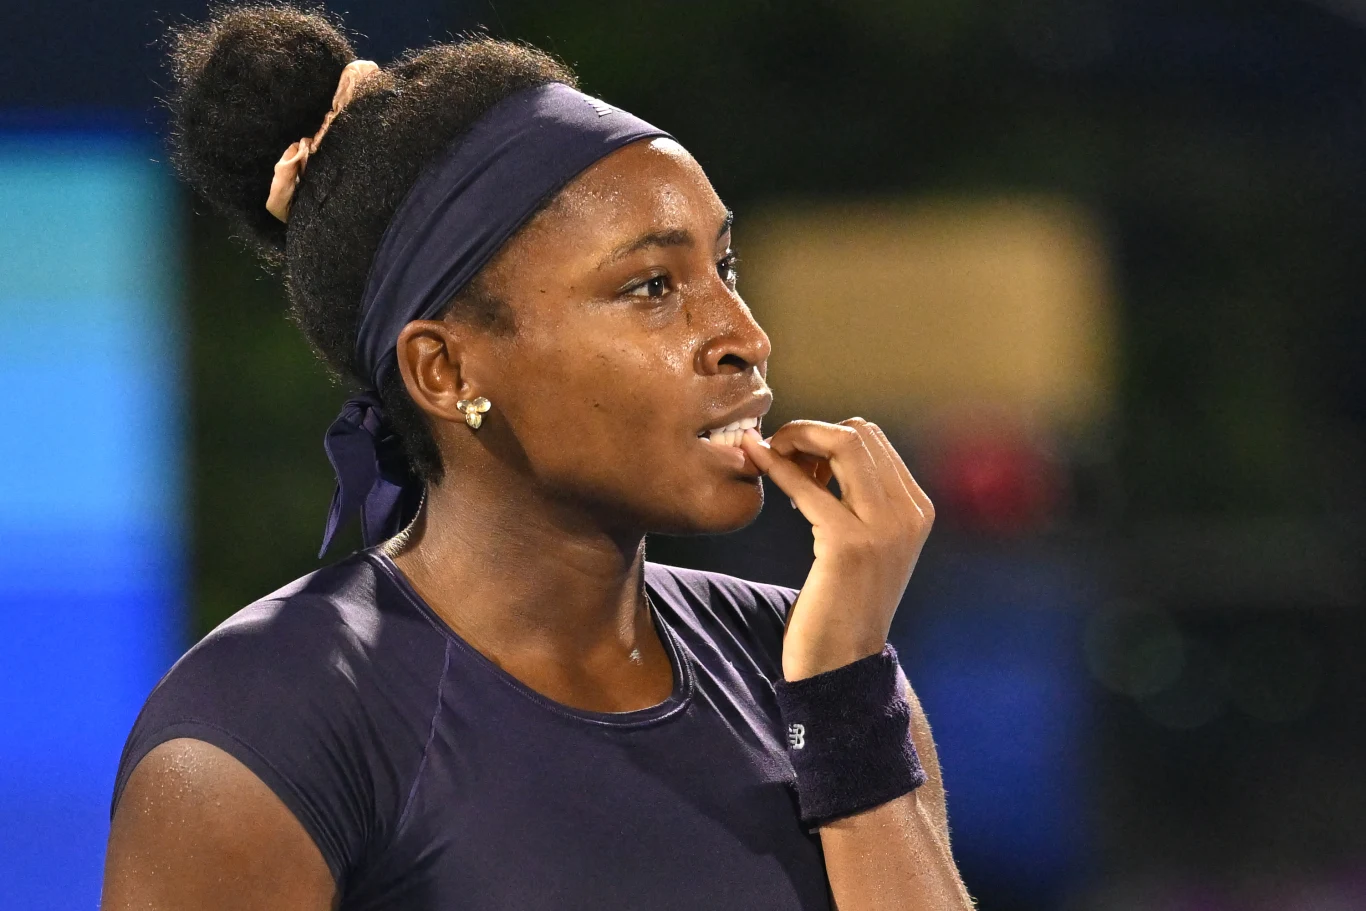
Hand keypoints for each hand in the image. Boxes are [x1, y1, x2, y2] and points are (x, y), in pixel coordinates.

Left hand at [739, 419, 933, 680]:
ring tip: (770, 459)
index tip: (798, 457)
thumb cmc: (842, 602)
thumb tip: (817, 451)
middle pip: (860, 433)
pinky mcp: (848, 543)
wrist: (842, 664)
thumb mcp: (865, 544)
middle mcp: (909, 513)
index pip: (874, 439)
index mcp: (917, 509)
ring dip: (796, 440)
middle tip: (778, 452)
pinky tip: (755, 459)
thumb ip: (859, 500)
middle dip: (812, 431)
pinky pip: (806, 485)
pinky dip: (776, 466)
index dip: (828, 435)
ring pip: (842, 444)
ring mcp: (883, 527)